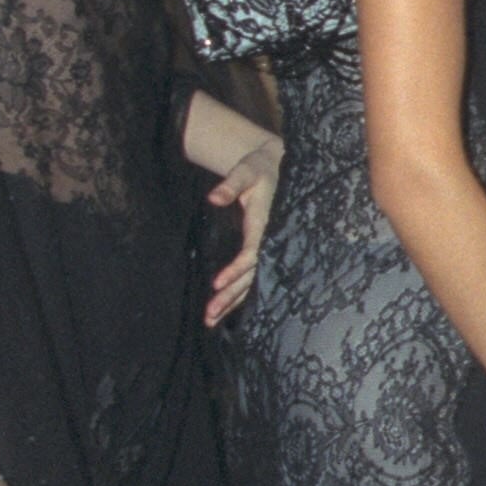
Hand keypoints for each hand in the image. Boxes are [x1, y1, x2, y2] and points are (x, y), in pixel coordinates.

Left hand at [203, 138, 283, 325]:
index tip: (216, 284)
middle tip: (209, 314)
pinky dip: (239, 293)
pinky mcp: (261, 247)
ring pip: (251, 280)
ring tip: (211, 320)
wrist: (277, 165)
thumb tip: (214, 198)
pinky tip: (226, 309)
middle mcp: (268, 239)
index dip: (236, 269)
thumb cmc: (260, 167)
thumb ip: (231, 184)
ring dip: (232, 301)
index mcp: (265, 223)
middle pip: (250, 275)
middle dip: (230, 296)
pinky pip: (252, 274)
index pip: (251, 252)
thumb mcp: (246, 170)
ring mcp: (266, 245)